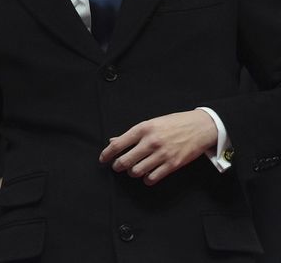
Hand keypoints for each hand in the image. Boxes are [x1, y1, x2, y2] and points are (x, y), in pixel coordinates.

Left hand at [99, 109, 217, 185]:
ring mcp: (162, 154)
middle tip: (117, 166)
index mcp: (143, 129)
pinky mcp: (172, 165)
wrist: (200, 127)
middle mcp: (150, 142)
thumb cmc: (174, 123)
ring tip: (134, 169)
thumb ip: (132, 134)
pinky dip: (146, 179)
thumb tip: (113, 142)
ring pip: (136, 171)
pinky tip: (147, 174)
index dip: (107, 154)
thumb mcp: (151, 123)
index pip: (118, 144)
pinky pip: (152, 178)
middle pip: (125, 161)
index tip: (102, 160)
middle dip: (117, 166)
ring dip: (132, 173)